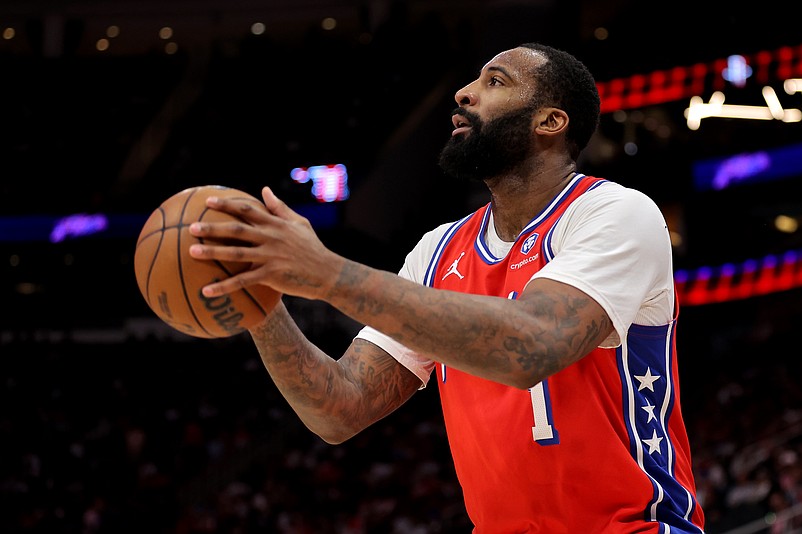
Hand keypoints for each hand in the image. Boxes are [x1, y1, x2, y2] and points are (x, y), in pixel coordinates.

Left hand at [188, 186, 344, 300]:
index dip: (227, 205)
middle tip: (191, 227)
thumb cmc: (313, 247)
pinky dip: (224, 286)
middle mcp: (271, 237)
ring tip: (192, 252)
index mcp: (276, 224)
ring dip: (213, 252)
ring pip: (236, 253)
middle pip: (237, 230)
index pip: (247, 210)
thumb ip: (279, 207)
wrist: (328, 273)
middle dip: (213, 227)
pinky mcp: (272, 276)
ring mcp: (271, 257)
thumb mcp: (299, 223)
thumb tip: (265, 189)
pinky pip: (243, 281)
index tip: (208, 202)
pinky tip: (206, 290)